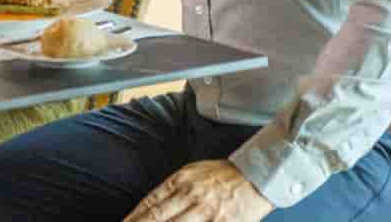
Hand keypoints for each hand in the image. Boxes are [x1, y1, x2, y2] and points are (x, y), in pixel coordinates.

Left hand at [124, 161, 271, 221]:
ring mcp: (207, 213)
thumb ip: (171, 188)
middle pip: (158, 217)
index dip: (134, 217)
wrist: (257, 177)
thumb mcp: (192, 172)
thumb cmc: (223, 175)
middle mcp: (191, 197)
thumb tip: (150, 205)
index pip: (150, 203)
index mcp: (182, 181)